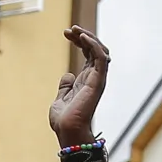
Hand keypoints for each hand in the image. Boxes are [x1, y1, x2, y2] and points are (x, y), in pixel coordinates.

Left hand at [51, 26, 110, 145]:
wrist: (68, 132)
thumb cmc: (64, 121)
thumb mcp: (61, 99)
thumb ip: (65, 87)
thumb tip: (68, 75)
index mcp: (86, 80)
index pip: (88, 53)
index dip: (79, 40)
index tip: (66, 33)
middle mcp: (94, 78)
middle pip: (95, 49)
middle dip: (84, 35)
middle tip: (69, 29)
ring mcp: (97, 79)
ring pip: (100, 50)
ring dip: (89, 37)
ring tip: (75, 30)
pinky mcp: (98, 81)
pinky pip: (101, 58)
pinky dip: (93, 45)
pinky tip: (82, 37)